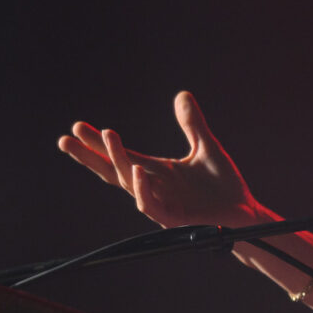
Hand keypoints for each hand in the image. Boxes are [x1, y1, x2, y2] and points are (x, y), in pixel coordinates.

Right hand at [58, 91, 261, 228]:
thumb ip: (192, 124)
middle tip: (66, 139)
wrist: (246, 214)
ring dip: (117, 160)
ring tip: (108, 135)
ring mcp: (163, 204)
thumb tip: (181, 94)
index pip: (121, 156)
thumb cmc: (224, 186)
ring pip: (130, 184)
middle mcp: (154, 188)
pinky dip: (143, 189)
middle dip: (89, 156)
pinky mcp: (176, 218)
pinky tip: (136, 170)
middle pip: (113, 171)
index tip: (77, 127)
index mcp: (157, 172)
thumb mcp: (206, 147)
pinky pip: (153, 206)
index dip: (99, 143)